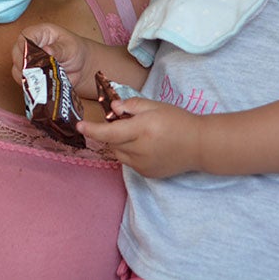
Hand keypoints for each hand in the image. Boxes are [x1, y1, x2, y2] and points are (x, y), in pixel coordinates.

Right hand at [11, 23, 92, 89]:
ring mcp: (28, 61)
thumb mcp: (70, 48)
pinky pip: (23, 81)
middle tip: (38, 72)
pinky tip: (40, 86)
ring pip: (17, 69)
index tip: (32, 58)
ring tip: (42, 79)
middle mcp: (30, 46)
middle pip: (17, 54)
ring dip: (28, 76)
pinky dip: (30, 85)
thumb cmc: (75, 51)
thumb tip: (46, 50)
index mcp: (40, 33)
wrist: (81, 66)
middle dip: (26, 65)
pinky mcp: (30, 75)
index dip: (25, 47)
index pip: (24, 37)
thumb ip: (58, 49)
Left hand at [78, 98, 200, 177]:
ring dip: (120, 143)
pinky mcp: (147, 174)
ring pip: (119, 154)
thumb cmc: (178, 121)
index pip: (110, 132)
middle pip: (112, 143)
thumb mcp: (156, 106)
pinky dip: (130, 153)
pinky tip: (146, 146)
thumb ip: (132, 105)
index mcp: (143, 129)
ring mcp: (143, 165)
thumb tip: (113, 108)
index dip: (92, 130)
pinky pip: (129, 162)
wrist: (199, 145)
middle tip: (127, 123)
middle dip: (112, 132)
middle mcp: (140, 150)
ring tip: (138, 134)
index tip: (79, 126)